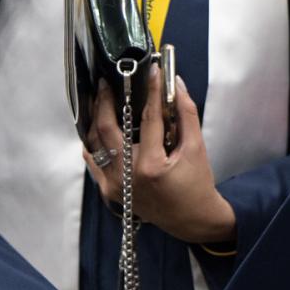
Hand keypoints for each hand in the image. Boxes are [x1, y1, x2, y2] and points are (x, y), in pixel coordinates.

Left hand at [83, 66, 236, 245]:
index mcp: (151, 165)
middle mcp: (126, 176)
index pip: (148, 118)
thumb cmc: (197, 184)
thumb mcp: (197, 148)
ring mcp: (112, 185)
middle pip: (106, 130)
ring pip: (93, 144)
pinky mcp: (107, 189)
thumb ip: (186, 114)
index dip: (151, 91)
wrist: (190, 218)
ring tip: (99, 100)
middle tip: (106, 82)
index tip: (151, 71)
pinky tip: (99, 126)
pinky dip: (94, 141)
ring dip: (94, 120)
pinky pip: (92, 160)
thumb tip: (176, 85)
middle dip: (105, 101)